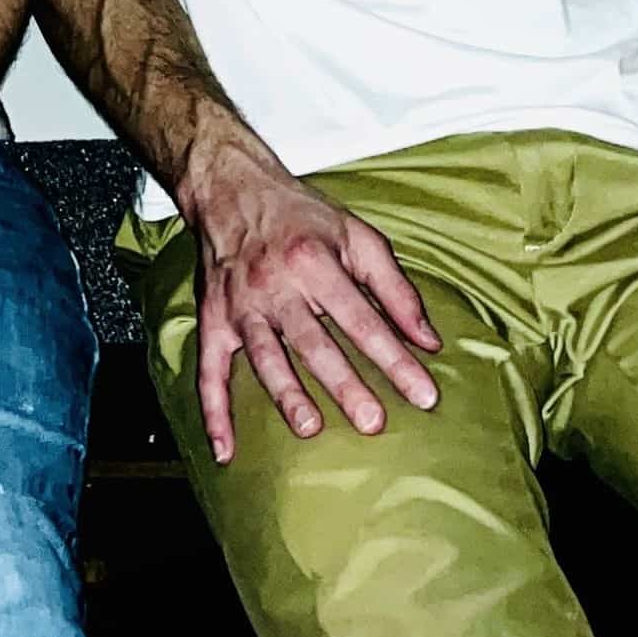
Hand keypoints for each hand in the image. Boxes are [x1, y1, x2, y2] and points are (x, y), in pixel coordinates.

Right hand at [181, 148, 440, 462]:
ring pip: (265, 356)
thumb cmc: (300, 215)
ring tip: (309, 427)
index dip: (395, 358)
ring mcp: (240, 305)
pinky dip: (214, 411)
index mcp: (315, 261)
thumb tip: (429, 340)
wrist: (231, 188)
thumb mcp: (357, 236)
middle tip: (372, 421)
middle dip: (344, 383)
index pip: (361, 319)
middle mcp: (276, 284)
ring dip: (286, 393)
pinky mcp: (213, 320)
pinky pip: (209, 370)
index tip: (424, 394)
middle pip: (313, 342)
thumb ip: (396, 289)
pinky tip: (226, 448)